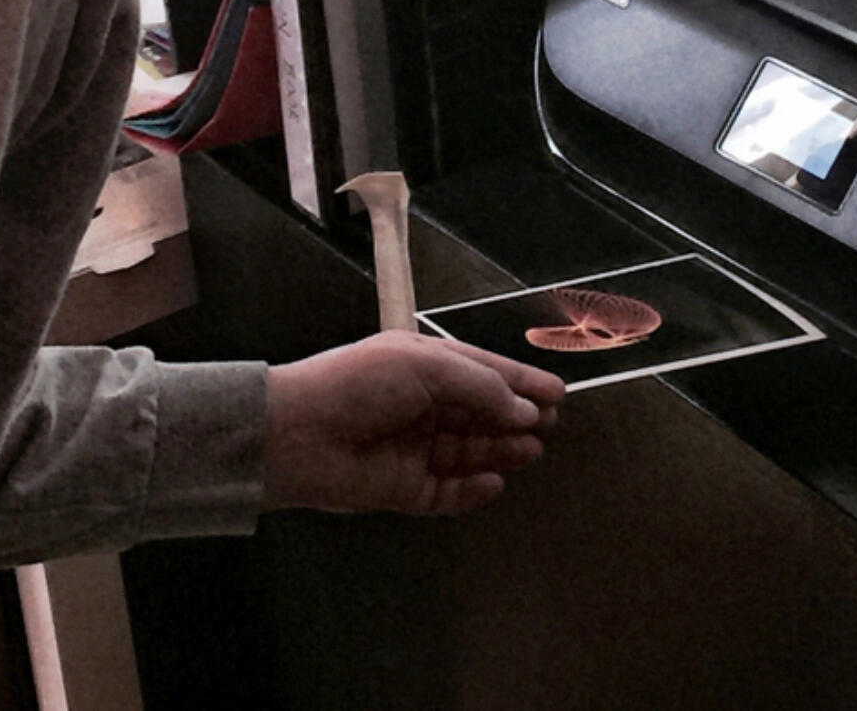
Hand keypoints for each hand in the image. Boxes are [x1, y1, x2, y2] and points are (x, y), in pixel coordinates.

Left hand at [262, 331, 565, 515]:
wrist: (298, 434)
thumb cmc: (360, 384)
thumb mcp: (426, 366)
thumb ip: (481, 387)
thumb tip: (524, 410)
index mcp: (421, 364)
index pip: (482, 371)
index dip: (520, 381)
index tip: (558, 393)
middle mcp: (419, 404)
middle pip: (478, 413)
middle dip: (515, 417)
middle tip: (552, 424)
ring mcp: (411, 448)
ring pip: (467, 451)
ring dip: (500, 449)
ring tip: (533, 450)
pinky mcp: (401, 488)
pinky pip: (445, 492)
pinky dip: (471, 490)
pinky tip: (495, 483)